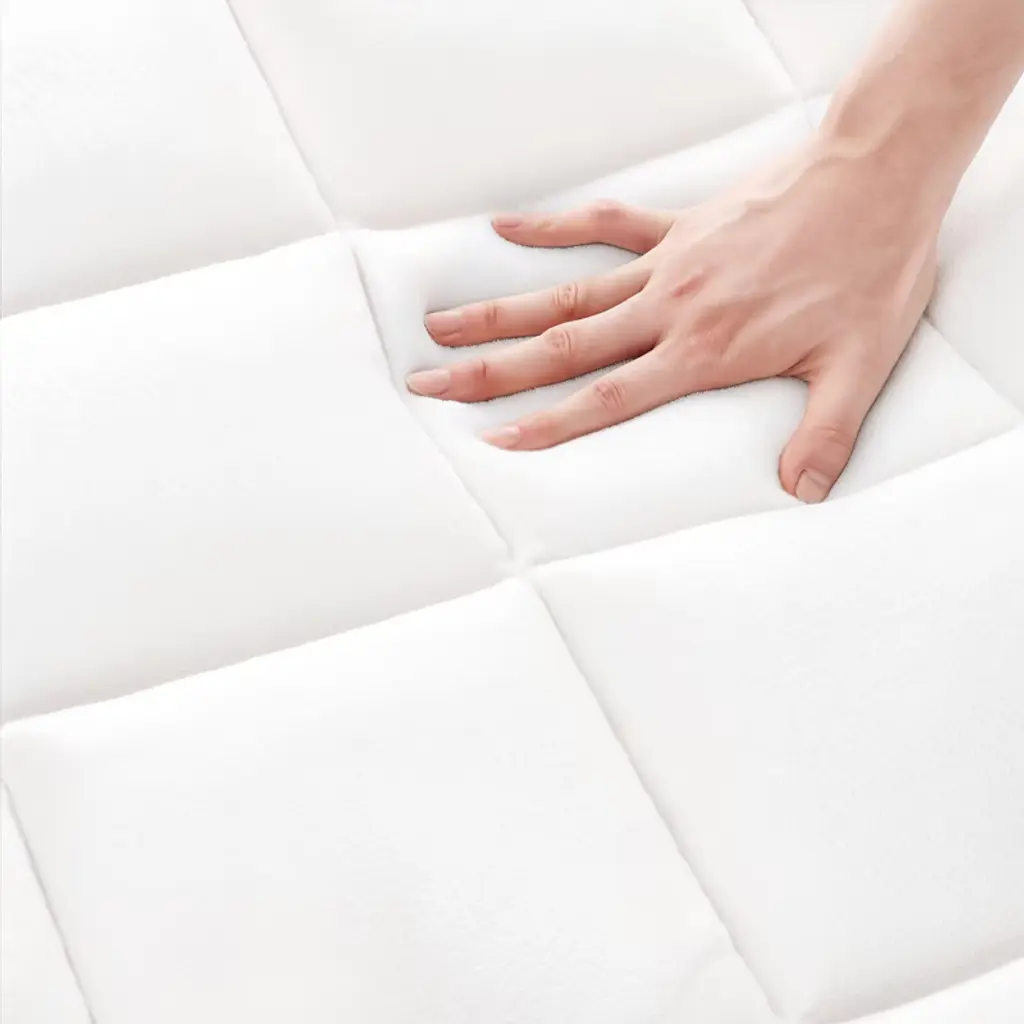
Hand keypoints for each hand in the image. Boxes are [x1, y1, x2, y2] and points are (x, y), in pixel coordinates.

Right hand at [406, 138, 939, 502]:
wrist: (878, 177)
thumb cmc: (870, 270)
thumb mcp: (858, 365)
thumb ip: (824, 434)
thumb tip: (802, 493)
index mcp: (703, 350)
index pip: (608, 398)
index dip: (548, 424)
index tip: (494, 440)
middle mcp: (669, 308)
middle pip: (563, 346)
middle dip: (491, 371)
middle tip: (431, 383)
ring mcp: (666, 263)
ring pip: (565, 292)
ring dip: (499, 313)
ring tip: (440, 324)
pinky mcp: (678, 227)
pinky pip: (604, 225)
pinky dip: (552, 227)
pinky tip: (506, 227)